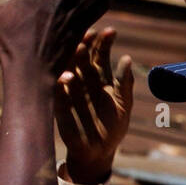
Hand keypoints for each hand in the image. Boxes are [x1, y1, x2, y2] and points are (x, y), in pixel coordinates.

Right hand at [56, 28, 132, 184]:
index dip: (104, 43)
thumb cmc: (113, 128)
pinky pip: (57, 91)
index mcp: (100, 78)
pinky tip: (68, 77)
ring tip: (79, 47)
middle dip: (86, 44)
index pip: (100, 54)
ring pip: (69, 69)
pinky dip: (61, 83)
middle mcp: (84, 80)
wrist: (98, 153)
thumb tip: (128, 58)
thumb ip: (125, 83)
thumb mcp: (124, 104)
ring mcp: (70, 91)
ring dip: (72, 59)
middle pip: (83, 57)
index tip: (110, 31)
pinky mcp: (59, 104)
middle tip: (91, 33)